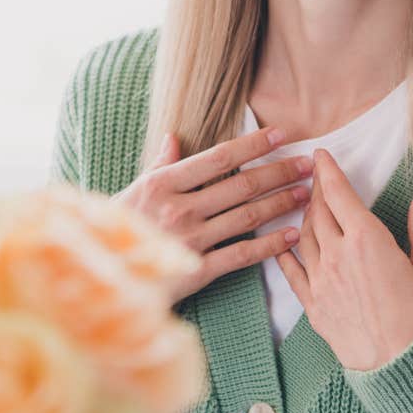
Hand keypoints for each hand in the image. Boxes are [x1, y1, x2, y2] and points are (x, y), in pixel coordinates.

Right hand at [116, 127, 311, 303]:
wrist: (103, 277)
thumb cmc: (118, 230)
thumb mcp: (135, 192)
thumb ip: (160, 165)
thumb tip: (173, 137)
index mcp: (163, 184)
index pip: (218, 157)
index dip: (253, 144)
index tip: (281, 135)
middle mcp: (178, 208)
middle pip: (240, 185)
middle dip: (279, 172)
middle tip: (308, 165)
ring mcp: (189, 240)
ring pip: (246, 216)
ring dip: (280, 203)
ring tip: (306, 194)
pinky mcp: (196, 270)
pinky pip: (240, 255)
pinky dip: (269, 245)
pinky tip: (291, 236)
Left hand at [276, 149, 412, 371]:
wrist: (401, 368)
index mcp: (367, 240)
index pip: (339, 193)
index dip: (327, 170)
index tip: (320, 154)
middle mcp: (337, 256)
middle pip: (318, 212)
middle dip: (315, 190)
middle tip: (314, 176)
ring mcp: (321, 282)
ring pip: (303, 237)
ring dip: (304, 217)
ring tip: (307, 206)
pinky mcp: (314, 307)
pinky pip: (292, 273)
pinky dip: (286, 253)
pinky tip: (283, 245)